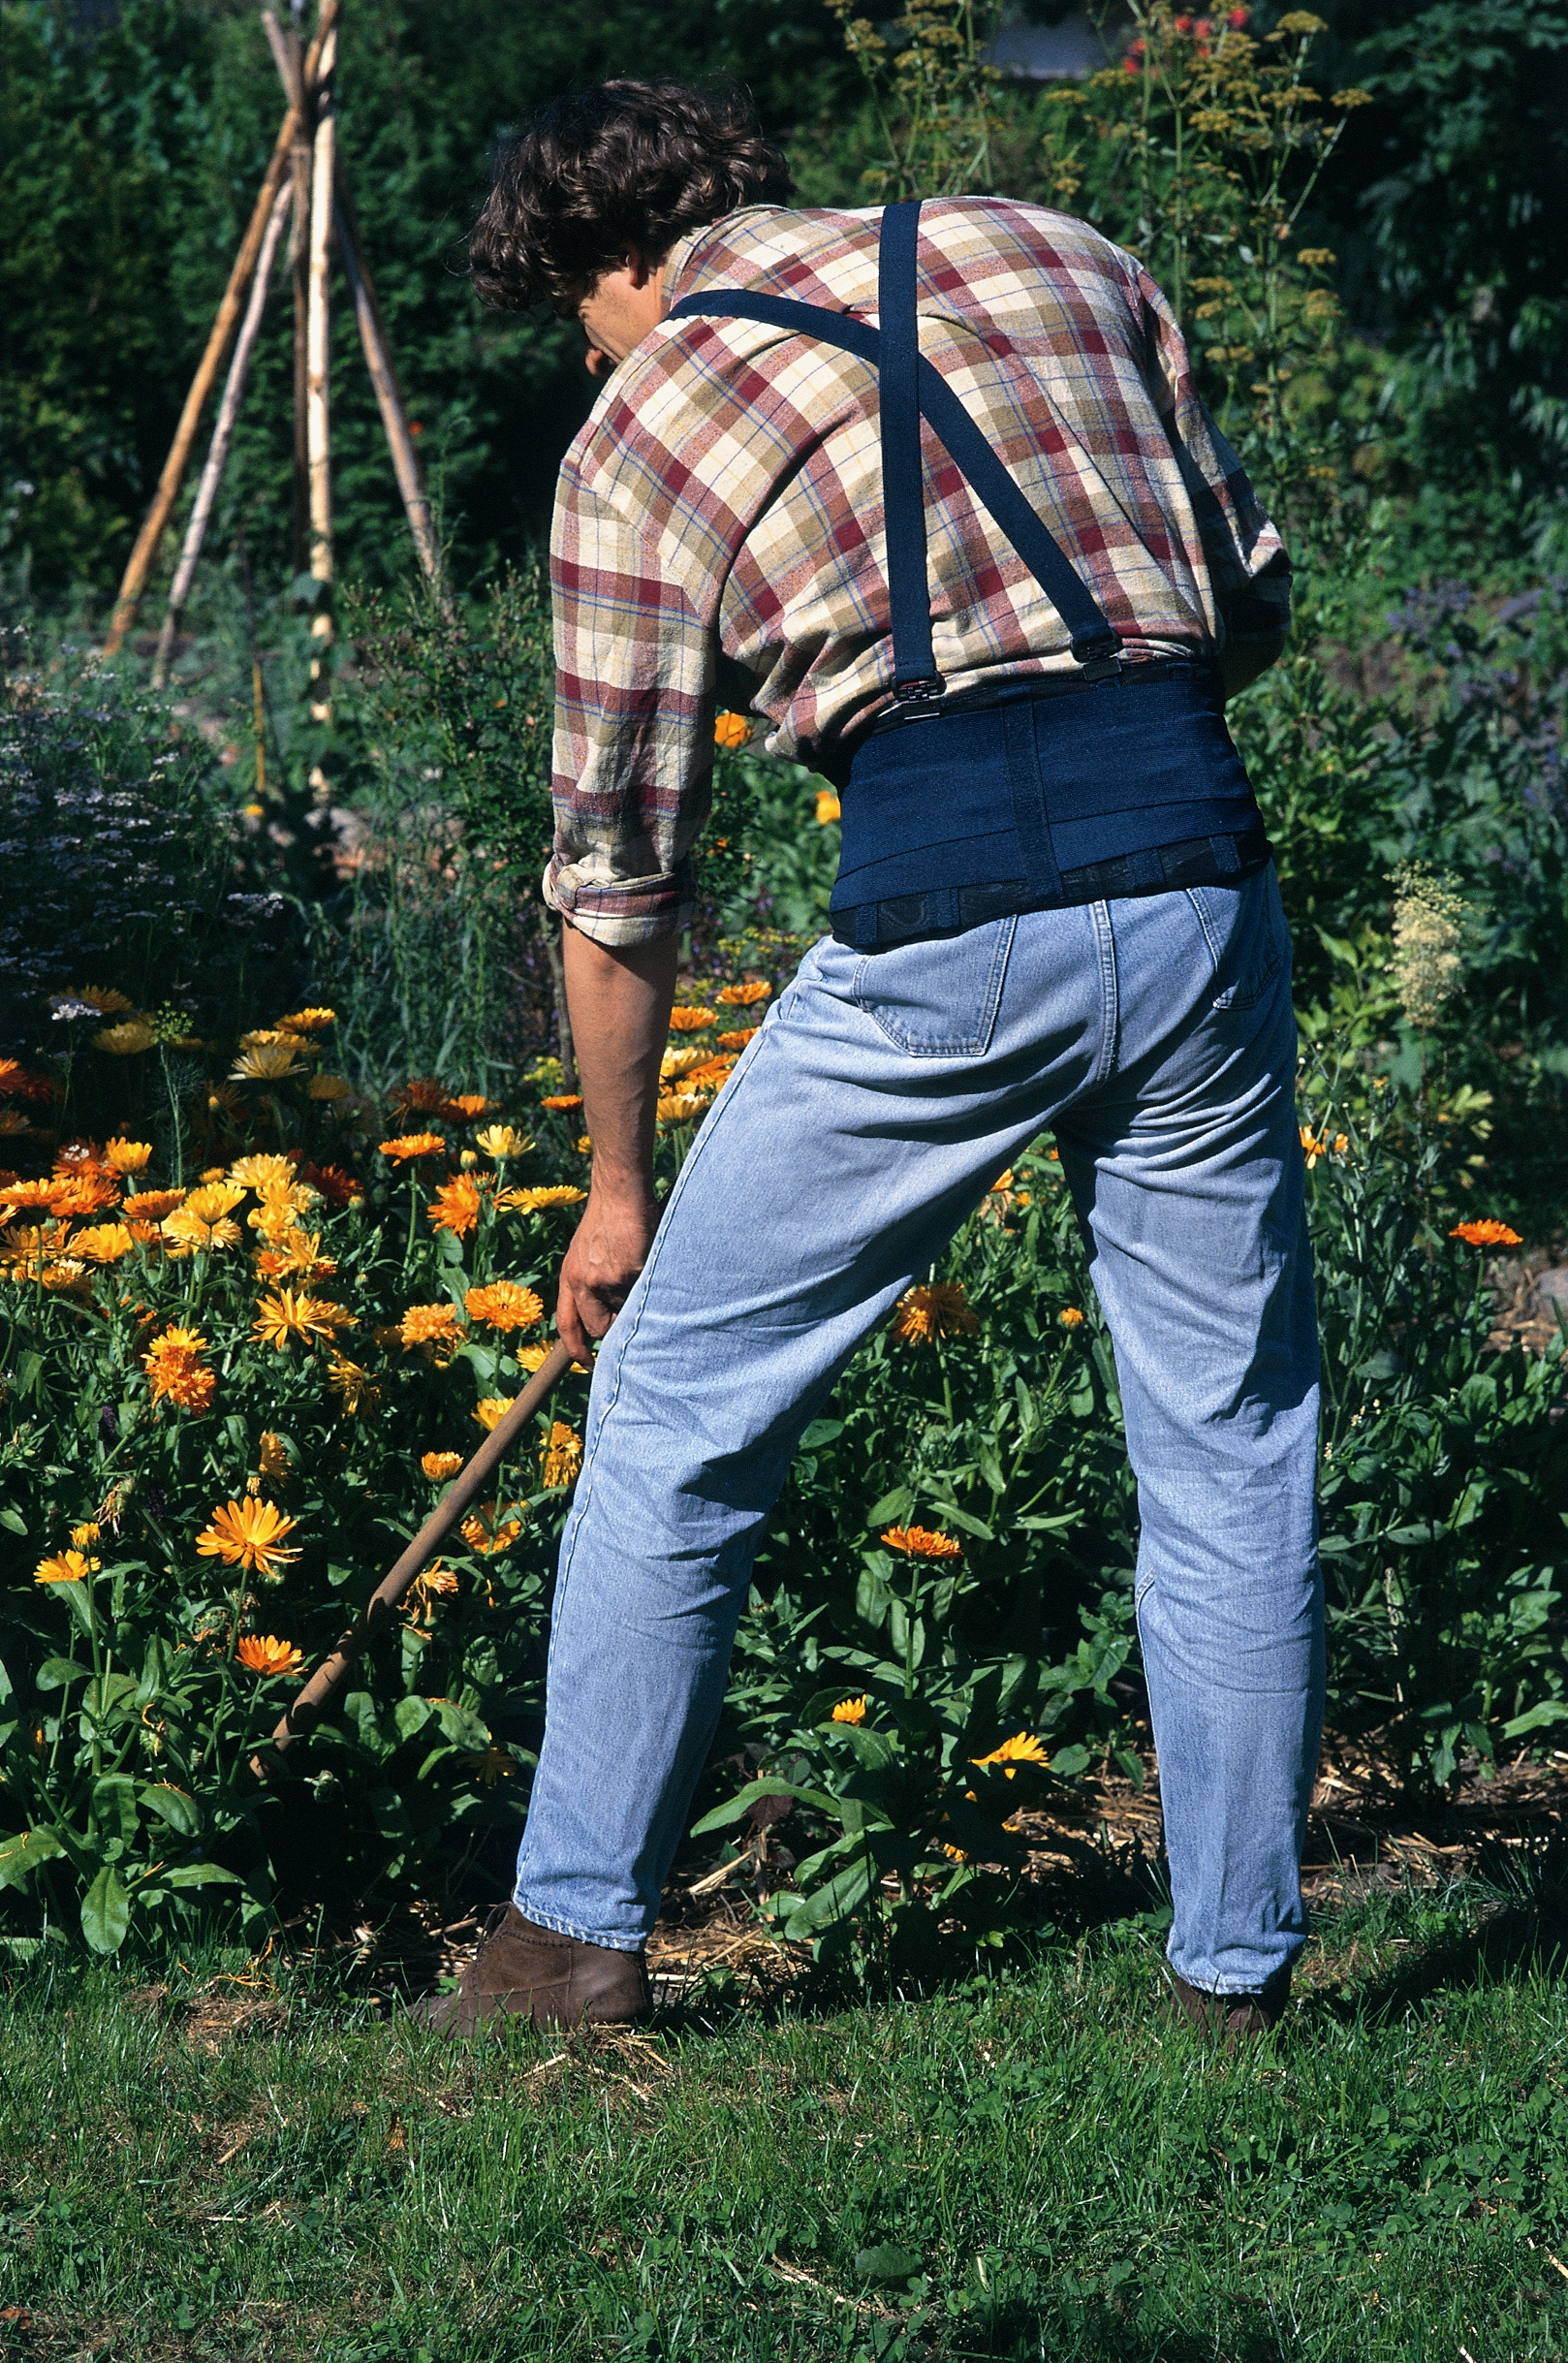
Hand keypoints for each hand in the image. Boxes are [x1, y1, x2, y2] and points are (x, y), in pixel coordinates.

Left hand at [556, 1183, 660, 1363]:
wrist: (619, 1193)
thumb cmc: (608, 1221)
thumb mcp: (586, 1254)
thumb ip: (590, 1284)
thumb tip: (608, 1318)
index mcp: (570, 1278)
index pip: (567, 1325)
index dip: (577, 1350)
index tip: (588, 1365)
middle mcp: (582, 1282)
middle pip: (598, 1327)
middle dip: (615, 1327)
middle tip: (630, 1313)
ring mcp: (605, 1278)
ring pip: (625, 1311)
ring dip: (635, 1301)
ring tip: (640, 1276)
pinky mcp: (628, 1272)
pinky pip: (643, 1293)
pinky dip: (649, 1285)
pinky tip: (649, 1264)